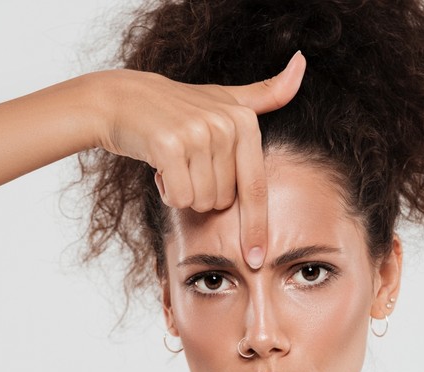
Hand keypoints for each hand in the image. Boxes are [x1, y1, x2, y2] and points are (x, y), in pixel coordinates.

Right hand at [97, 51, 306, 268]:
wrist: (121, 100)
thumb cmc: (177, 107)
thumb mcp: (224, 97)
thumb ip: (266, 92)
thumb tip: (302, 61)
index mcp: (244, 120)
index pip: (255, 187)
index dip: (257, 227)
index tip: (256, 257)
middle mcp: (225, 125)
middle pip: (224, 200)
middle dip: (204, 193)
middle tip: (187, 166)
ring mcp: (198, 134)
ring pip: (202, 201)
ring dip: (184, 192)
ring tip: (173, 164)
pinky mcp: (169, 145)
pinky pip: (180, 197)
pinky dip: (168, 192)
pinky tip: (159, 168)